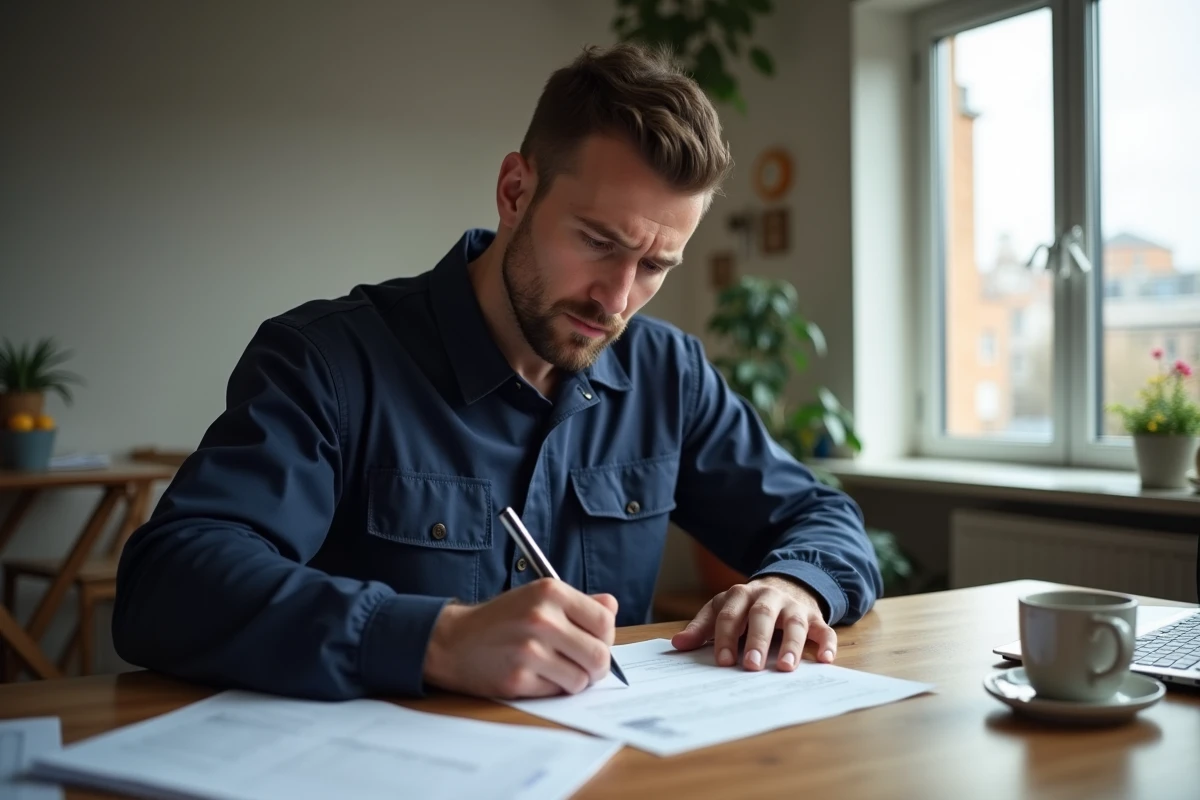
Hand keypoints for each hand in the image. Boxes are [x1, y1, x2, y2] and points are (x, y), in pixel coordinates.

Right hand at [422, 578, 617, 698]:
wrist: (454, 641)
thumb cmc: (503, 619)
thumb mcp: (539, 598)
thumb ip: (579, 603)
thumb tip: (611, 607)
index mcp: (550, 592)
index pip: (605, 622)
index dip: (605, 638)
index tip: (595, 642)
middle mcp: (541, 618)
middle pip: (599, 655)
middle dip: (596, 666)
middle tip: (584, 666)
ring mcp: (529, 650)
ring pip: (581, 680)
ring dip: (574, 680)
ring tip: (557, 670)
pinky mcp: (518, 678)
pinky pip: (557, 692)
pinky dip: (552, 689)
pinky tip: (535, 675)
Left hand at [671, 575, 834, 671]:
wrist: (786, 584)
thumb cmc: (748, 606)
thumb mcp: (723, 609)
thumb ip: (702, 627)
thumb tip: (677, 645)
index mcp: (741, 595)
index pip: (729, 615)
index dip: (725, 637)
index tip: (723, 661)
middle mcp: (768, 597)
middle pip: (762, 616)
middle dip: (756, 640)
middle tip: (751, 665)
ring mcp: (793, 606)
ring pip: (795, 623)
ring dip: (791, 645)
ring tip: (785, 667)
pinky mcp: (815, 617)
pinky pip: (824, 629)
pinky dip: (827, 643)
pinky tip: (826, 659)